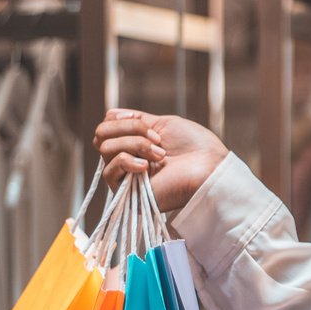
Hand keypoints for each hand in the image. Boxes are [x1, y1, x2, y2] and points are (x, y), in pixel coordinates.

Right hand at [93, 108, 229, 213]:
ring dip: (135, 145)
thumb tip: (110, 115)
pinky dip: (128, 161)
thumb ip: (134, 120)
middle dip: (129, 129)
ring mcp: (127, 177)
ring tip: (160, 155)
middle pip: (101, 135)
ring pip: (105, 149)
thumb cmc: (195, 146)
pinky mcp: (127, 194)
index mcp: (135, 144)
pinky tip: (147, 167)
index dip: (124, 120)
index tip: (151, 126)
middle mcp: (128, 160)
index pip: (107, 126)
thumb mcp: (162, 123)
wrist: (210, 167)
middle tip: (157, 139)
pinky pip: (109, 171)